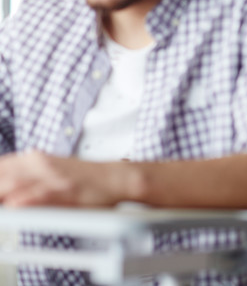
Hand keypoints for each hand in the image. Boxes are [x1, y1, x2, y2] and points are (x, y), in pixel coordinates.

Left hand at [0, 150, 129, 206]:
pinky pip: (38, 196)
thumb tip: (8, 186)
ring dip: (0, 192)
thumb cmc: (86, 178)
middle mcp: (40, 165)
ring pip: (12, 184)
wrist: (117, 178)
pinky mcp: (64, 192)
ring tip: (1, 205)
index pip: (0, 167)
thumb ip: (26, 173)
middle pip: (1, 175)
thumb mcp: (52, 168)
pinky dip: (22, 201)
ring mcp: (52, 178)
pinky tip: (14, 205)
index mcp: (35, 159)